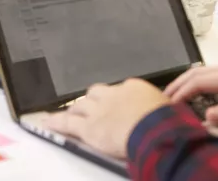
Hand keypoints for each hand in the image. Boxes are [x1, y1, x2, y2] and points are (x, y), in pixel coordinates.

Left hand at [46, 79, 170, 158]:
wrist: (155, 129)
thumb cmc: (166, 121)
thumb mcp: (169, 108)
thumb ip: (160, 107)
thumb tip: (168, 112)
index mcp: (132, 88)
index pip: (119, 89)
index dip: (114, 98)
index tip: (116, 104)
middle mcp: (112, 95)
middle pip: (95, 93)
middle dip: (92, 100)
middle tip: (89, 107)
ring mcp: (98, 111)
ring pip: (80, 106)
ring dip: (76, 111)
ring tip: (70, 114)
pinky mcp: (89, 128)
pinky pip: (68, 123)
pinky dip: (57, 122)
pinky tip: (48, 122)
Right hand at [164, 66, 217, 126]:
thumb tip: (207, 117)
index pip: (198, 82)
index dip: (180, 93)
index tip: (166, 105)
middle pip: (197, 73)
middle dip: (177, 84)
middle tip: (162, 98)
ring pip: (205, 72)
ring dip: (187, 81)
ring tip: (175, 94)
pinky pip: (214, 74)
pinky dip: (199, 81)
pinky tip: (200, 91)